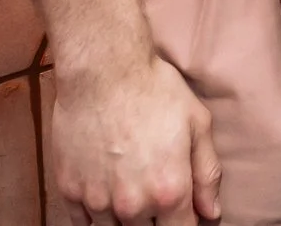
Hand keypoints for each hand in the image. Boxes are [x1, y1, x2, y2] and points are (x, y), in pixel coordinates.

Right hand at [49, 54, 222, 224]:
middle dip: (155, 219)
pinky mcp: (69, 190)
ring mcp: (97, 201)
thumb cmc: (154, 91)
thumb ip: (207, 174)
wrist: (102, 71)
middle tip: (154, 187)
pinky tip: (104, 190)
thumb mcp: (197, 124)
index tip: (183, 213)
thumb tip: (211, 212)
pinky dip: (95, 213)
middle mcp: (132, 205)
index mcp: (169, 192)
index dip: (185, 224)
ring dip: (124, 218)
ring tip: (130, 185)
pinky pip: (82, 221)